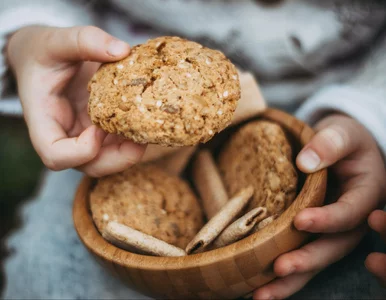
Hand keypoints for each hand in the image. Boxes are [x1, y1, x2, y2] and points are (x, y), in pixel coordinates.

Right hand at [7, 25, 145, 176]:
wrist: (45, 58)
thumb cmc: (43, 52)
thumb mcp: (56, 40)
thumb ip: (84, 40)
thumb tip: (122, 50)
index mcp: (44, 120)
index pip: (55, 155)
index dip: (80, 151)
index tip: (98, 128)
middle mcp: (65, 135)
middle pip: (90, 166)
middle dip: (118, 159)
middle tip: (141, 140)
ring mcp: (84, 135)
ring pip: (109, 159)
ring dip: (132, 150)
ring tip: (150, 128)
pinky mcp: (100, 129)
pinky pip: (118, 142)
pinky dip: (134, 136)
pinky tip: (148, 118)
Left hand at [254, 114, 385, 298]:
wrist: (339, 147)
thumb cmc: (343, 139)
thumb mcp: (341, 133)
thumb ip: (330, 144)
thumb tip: (305, 163)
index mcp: (365, 194)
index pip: (350, 212)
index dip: (329, 220)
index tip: (302, 221)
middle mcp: (351, 220)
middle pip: (333, 247)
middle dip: (308, 260)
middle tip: (281, 268)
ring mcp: (332, 231)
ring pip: (317, 261)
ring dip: (291, 280)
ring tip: (261, 295)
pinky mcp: (313, 235)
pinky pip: (301, 256)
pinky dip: (283, 276)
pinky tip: (258, 288)